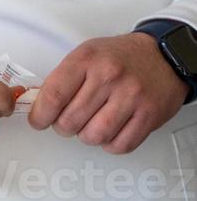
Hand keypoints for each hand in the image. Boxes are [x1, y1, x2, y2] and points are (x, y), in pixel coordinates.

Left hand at [28, 33, 186, 154]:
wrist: (162, 55)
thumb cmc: (120, 57)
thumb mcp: (84, 55)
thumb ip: (60, 79)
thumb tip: (37, 104)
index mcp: (87, 60)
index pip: (53, 96)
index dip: (40, 115)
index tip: (38, 120)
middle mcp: (109, 77)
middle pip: (70, 120)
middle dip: (62, 126)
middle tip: (66, 121)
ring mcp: (131, 97)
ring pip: (94, 136)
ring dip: (86, 136)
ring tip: (89, 124)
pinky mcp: (149, 115)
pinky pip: (121, 145)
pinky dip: (109, 144)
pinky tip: (108, 131)